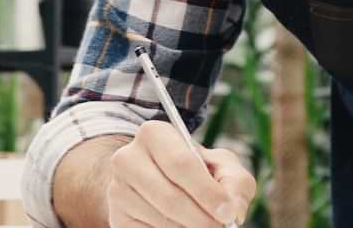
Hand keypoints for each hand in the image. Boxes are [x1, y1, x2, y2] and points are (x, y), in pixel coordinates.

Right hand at [102, 121, 255, 226]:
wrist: (158, 182)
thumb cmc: (196, 171)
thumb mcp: (221, 166)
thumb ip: (235, 182)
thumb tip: (232, 211)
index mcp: (154, 134)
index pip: (181, 164)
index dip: (208, 192)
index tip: (227, 213)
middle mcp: (127, 158)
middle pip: (170, 197)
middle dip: (201, 218)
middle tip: (219, 227)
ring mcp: (117, 189)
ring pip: (161, 219)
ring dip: (188, 227)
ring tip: (200, 223)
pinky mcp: (117, 217)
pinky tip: (180, 225)